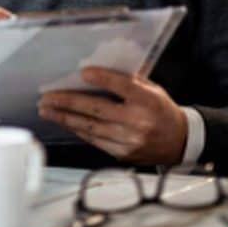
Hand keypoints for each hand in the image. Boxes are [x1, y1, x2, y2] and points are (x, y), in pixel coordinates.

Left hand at [38, 66, 187, 165]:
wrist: (180, 142)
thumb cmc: (162, 110)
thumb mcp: (152, 89)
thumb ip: (128, 81)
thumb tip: (97, 72)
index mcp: (149, 101)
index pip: (123, 86)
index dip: (102, 79)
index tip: (83, 72)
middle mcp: (138, 122)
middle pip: (97, 110)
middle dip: (68, 102)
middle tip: (48, 97)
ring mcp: (129, 140)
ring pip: (90, 128)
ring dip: (65, 118)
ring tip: (47, 110)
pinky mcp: (122, 153)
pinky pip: (94, 140)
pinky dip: (77, 130)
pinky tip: (65, 122)